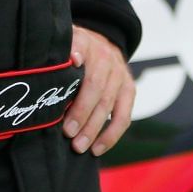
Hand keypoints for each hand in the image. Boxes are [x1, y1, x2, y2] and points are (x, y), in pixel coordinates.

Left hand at [65, 26, 133, 155]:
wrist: (101, 43)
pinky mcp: (129, 90)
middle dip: (82, 113)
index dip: (76, 80)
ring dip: (95, 128)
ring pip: (109, 105)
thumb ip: (63, 50)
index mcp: (88, 44)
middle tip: (68, 133)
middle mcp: (107, 59)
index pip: (84, 61)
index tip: (68, 92)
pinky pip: (124, 116)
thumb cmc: (75, 49)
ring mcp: (120, 75)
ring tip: (80, 147)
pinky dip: (112, 135)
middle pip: (97, 88)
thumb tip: (72, 58)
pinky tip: (97, 149)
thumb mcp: (65, 42)